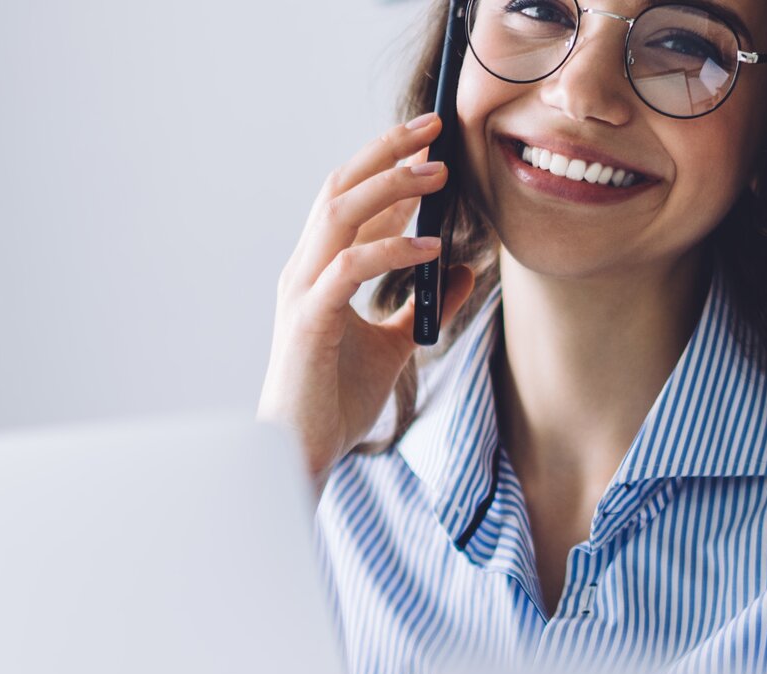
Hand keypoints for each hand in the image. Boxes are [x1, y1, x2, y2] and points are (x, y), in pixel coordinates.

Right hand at [261, 112, 477, 483]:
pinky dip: (391, 250)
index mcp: (319, 269)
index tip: (432, 142)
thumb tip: (463, 269)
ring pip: (339, 214)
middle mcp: (305, 269)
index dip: (389, 165)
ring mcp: (302, 291)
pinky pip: (349, 269)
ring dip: (391, 186)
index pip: (351, 200)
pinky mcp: (309, 321)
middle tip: (436, 129)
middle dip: (387, 153)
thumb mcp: (396, 344)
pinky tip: (431, 246)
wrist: (302, 451)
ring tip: (438, 172)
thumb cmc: (337, 398)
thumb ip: (424, 305)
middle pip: (340, 188)